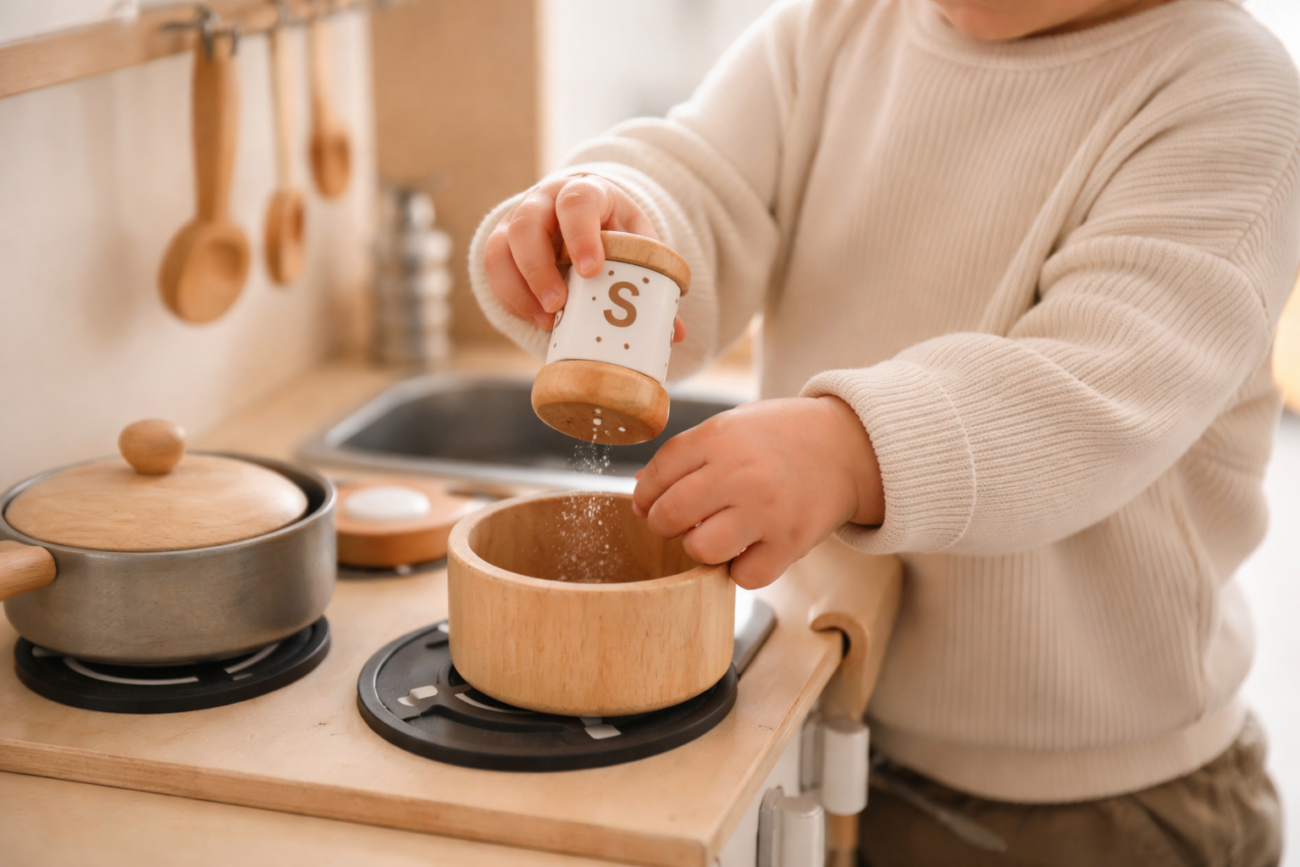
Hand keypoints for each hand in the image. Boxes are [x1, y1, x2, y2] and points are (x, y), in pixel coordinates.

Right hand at [483, 174, 685, 340]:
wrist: (584, 216)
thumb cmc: (614, 232)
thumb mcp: (638, 244)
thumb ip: (653, 278)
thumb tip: (676, 332)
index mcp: (585, 191)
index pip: (576, 202)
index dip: (581, 235)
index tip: (591, 271)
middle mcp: (543, 201)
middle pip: (527, 224)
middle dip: (539, 268)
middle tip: (560, 305)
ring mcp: (516, 222)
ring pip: (500, 249)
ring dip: (520, 289)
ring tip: (547, 321)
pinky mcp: (501, 247)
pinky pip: (494, 271)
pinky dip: (512, 299)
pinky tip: (536, 319)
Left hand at [632, 396, 884, 588]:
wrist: (849, 446)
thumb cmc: (783, 436)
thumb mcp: (732, 426)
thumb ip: (687, 455)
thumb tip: (641, 490)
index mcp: (720, 437)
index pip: (658, 474)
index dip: (645, 495)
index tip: (648, 503)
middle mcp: (740, 473)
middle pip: (670, 516)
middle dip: (664, 524)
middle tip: (679, 522)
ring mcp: (766, 510)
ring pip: (701, 549)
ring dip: (700, 548)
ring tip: (715, 534)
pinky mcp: (790, 543)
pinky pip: (743, 576)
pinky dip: (740, 569)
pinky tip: (748, 549)